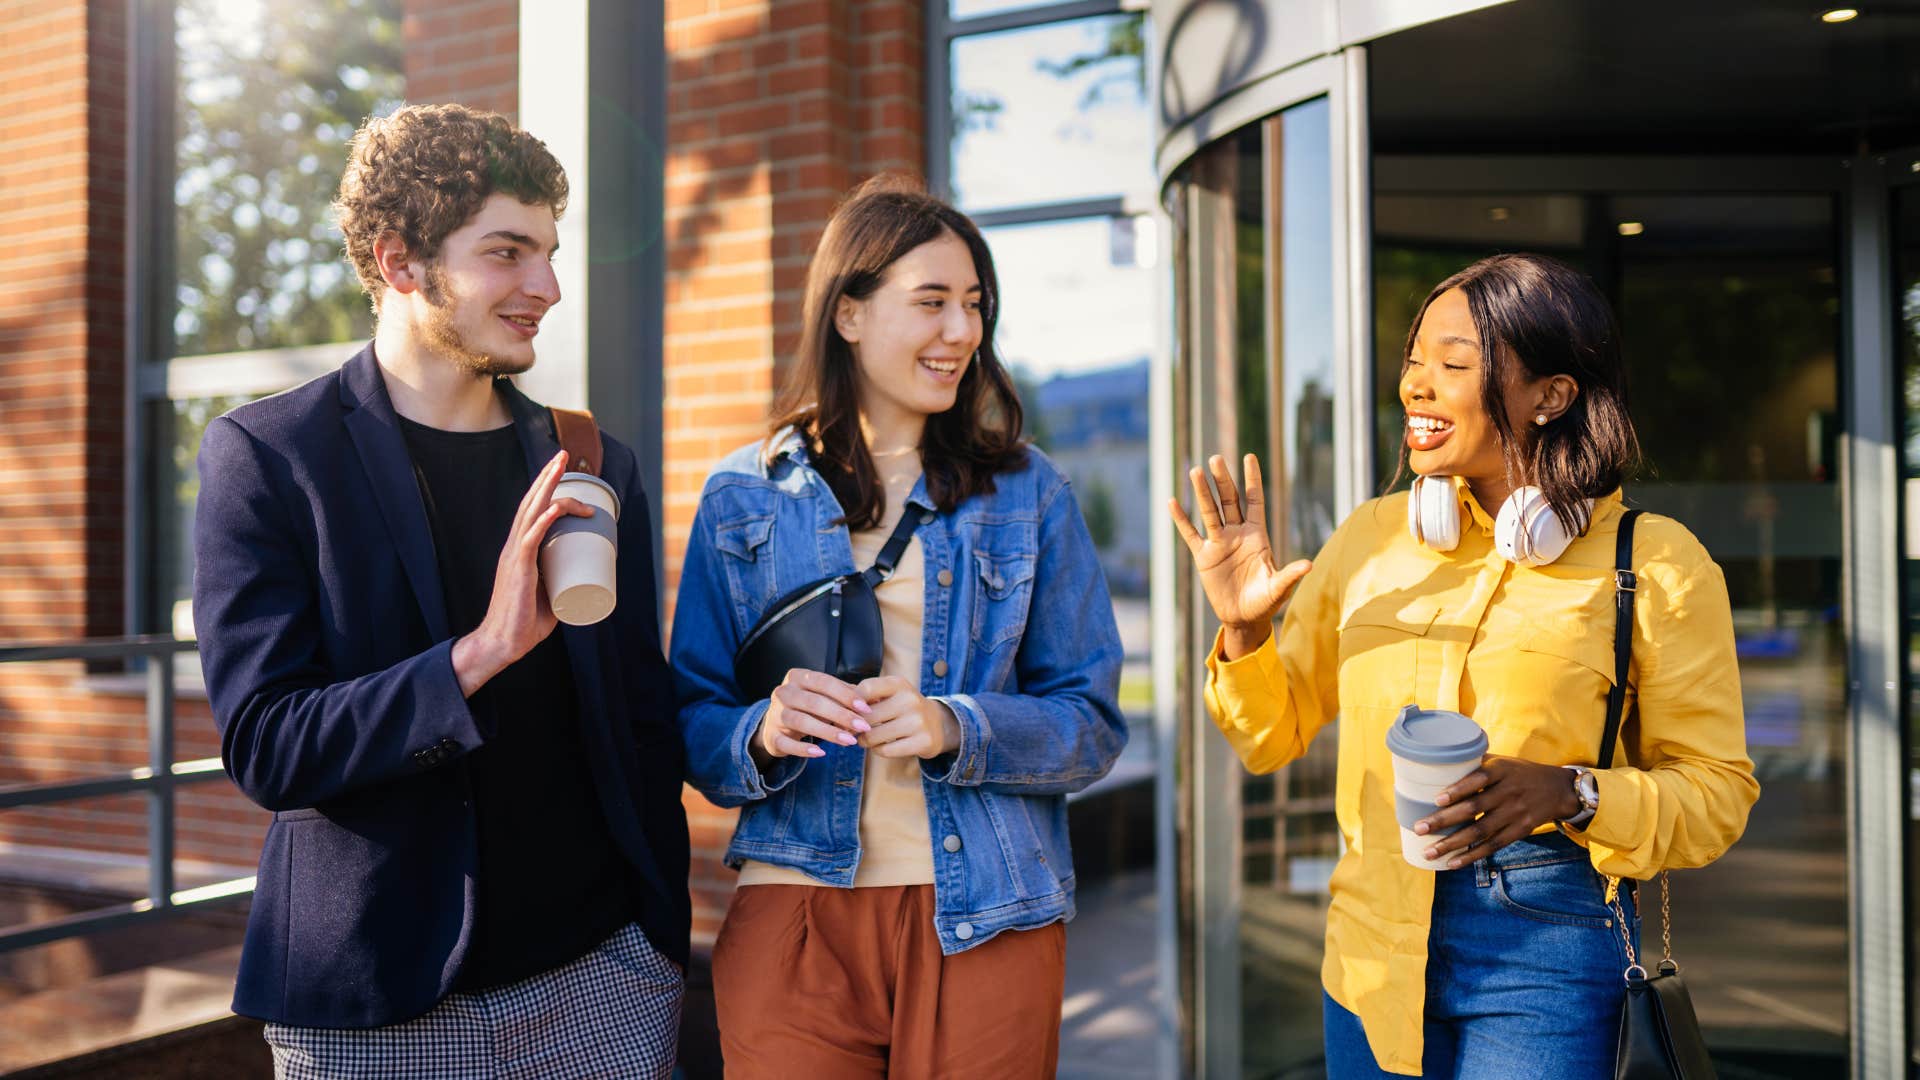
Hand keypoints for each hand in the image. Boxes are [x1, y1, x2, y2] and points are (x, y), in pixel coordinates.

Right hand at [452, 450, 594, 695]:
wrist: (503, 643)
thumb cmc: (524, 623)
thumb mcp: (549, 595)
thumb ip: (561, 582)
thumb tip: (585, 578)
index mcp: (520, 550)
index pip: (533, 511)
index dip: (547, 490)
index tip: (565, 475)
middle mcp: (514, 546)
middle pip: (532, 502)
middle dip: (548, 476)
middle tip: (564, 455)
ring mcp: (514, 556)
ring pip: (531, 512)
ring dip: (548, 487)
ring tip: (561, 464)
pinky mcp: (517, 570)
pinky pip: (531, 540)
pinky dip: (543, 521)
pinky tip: (554, 507)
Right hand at [753, 669, 872, 761]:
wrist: (776, 725)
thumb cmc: (808, 707)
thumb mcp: (824, 696)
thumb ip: (845, 695)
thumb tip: (873, 700)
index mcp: (798, 677)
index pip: (824, 682)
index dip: (845, 695)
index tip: (865, 708)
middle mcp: (783, 692)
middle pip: (814, 702)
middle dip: (842, 715)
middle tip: (863, 727)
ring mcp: (774, 714)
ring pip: (802, 722)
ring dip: (828, 732)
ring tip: (849, 741)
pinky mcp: (771, 736)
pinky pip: (787, 743)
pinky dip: (804, 749)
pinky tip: (821, 753)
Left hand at [854, 675, 959, 759]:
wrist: (937, 724)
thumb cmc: (902, 708)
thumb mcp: (888, 694)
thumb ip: (863, 696)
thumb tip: (835, 705)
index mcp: (899, 683)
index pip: (865, 688)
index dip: (850, 703)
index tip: (846, 713)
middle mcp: (910, 699)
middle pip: (866, 717)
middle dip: (856, 727)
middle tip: (855, 730)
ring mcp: (918, 721)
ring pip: (873, 736)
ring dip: (865, 741)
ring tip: (868, 738)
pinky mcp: (923, 741)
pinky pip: (885, 750)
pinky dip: (878, 750)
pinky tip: (882, 746)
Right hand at [1167, 453, 1311, 658]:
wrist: (1244, 618)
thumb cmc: (1266, 602)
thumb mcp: (1279, 588)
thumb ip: (1290, 575)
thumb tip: (1308, 565)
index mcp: (1257, 535)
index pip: (1254, 500)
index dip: (1252, 479)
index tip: (1249, 457)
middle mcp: (1237, 534)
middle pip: (1229, 500)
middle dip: (1223, 480)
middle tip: (1216, 458)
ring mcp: (1219, 543)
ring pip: (1209, 512)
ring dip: (1202, 493)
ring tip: (1195, 471)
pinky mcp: (1204, 557)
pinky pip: (1190, 534)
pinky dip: (1181, 519)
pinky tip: (1172, 501)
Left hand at [1414, 756, 1584, 868]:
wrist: (1556, 789)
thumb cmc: (1517, 772)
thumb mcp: (1501, 761)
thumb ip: (1473, 764)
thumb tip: (1434, 767)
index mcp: (1501, 770)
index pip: (1478, 779)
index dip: (1458, 790)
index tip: (1436, 799)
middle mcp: (1509, 792)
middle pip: (1474, 808)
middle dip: (1445, 820)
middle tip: (1419, 828)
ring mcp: (1515, 813)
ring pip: (1480, 831)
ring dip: (1452, 844)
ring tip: (1429, 851)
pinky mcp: (1520, 831)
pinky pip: (1493, 846)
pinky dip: (1471, 855)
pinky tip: (1452, 862)